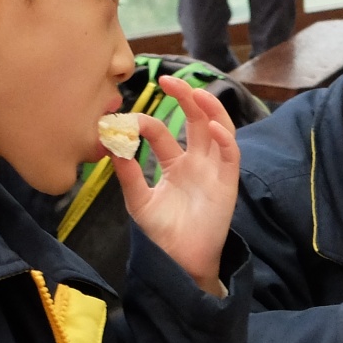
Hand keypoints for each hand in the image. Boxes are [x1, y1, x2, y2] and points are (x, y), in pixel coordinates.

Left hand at [112, 76, 238, 295]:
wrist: (179, 262)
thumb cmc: (162, 234)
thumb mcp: (138, 200)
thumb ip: (127, 173)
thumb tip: (110, 143)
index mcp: (176, 164)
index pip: (165, 132)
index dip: (148, 122)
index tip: (128, 120)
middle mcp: (198, 162)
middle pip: (197, 120)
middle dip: (186, 98)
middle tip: (169, 80)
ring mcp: (214, 171)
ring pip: (220, 130)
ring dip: (211, 109)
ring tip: (196, 93)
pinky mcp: (228, 184)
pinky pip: (232, 155)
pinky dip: (225, 139)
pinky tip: (211, 128)